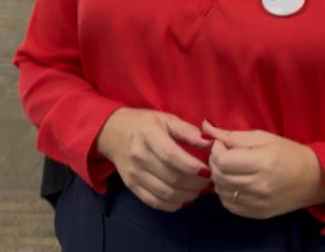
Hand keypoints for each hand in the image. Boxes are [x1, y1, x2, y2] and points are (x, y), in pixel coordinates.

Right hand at [95, 108, 211, 211]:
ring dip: (187, 196)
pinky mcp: (131, 186)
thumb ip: (188, 131)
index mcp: (148, 135)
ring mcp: (134, 174)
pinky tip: (184, 199)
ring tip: (198, 190)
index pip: (171, 156)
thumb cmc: (145, 124)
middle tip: (208, 182)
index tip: (207, 170)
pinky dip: (172, 205)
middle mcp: (138, 156)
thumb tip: (210, 143)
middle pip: (171, 178)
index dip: (192, 167)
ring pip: (165, 193)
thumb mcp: (166, 119)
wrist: (114, 133)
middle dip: (195, 184)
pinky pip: (154, 202)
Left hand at [205, 119, 324, 219]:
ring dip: (219, 178)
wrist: (314, 179)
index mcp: (262, 162)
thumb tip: (207, 128)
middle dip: (215, 163)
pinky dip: (226, 194)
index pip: (223, 161)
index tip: (222, 145)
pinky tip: (234, 184)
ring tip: (230, 169)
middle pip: (220, 176)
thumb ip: (234, 136)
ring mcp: (258, 203)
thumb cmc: (289, 153)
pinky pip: (230, 206)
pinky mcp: (258, 214)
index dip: (216, 150)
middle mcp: (259, 185)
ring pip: (222, 192)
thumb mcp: (264, 138)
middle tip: (224, 155)